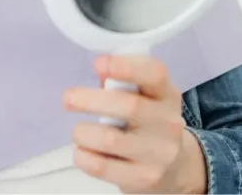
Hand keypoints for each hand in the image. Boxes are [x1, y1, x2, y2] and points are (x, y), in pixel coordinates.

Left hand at [64, 55, 207, 193]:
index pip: (154, 74)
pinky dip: (82, 156)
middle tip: (68, 98)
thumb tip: (98, 71)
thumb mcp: (145, 96)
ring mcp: (158, 154)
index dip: (125, 66)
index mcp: (166, 94)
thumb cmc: (146, 121)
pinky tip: (83, 150)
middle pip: (128, 106)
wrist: (173, 166)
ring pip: (109, 139)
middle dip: (90, 100)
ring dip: (83, 132)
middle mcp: (168, 123)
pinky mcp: (143, 178)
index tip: (98, 63)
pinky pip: (101, 166)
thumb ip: (122, 82)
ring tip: (80, 131)